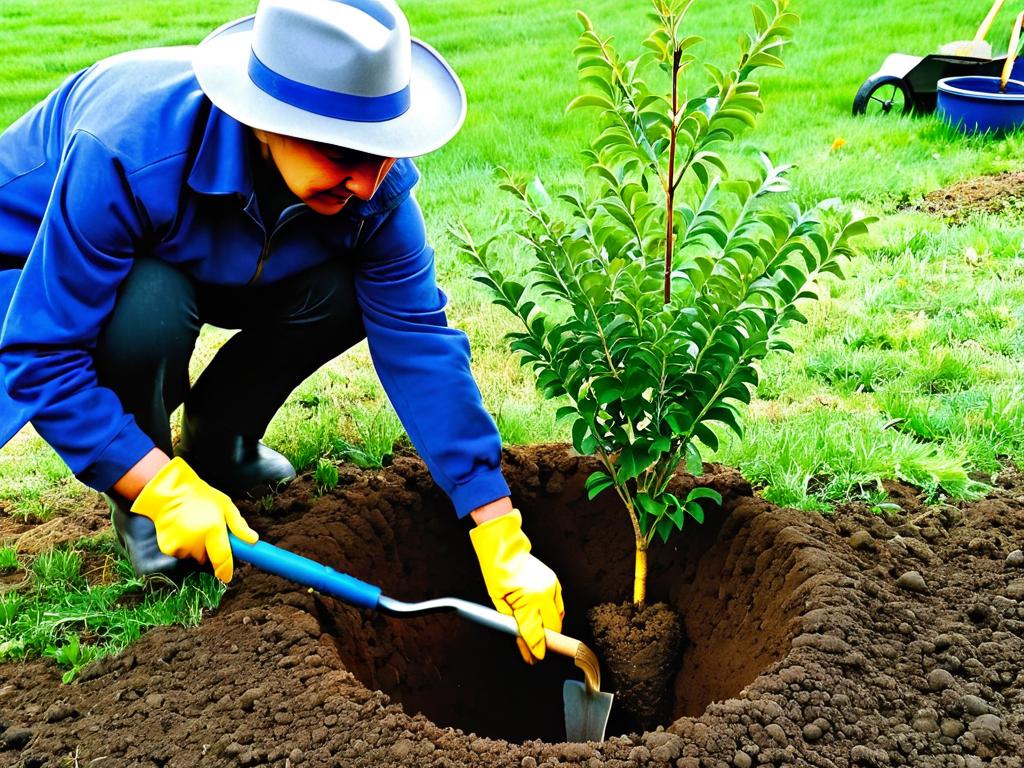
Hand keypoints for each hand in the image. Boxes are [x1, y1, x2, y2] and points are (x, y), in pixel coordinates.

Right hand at [130, 457, 258, 582]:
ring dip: (196, 548)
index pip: (223, 559)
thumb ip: (239, 525)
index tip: (227, 576)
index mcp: (213, 529)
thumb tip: (253, 540)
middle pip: (207, 558)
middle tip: (207, 531)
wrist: (169, 492)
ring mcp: (181, 545)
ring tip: (193, 527)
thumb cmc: (201, 496)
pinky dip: (182, 547)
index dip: (226, 571)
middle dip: (210, 550)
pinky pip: (180, 554)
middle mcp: (197, 540)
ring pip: (194, 556)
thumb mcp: (225, 506)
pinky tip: (181, 531)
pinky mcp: (168, 547)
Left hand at [470, 509, 563, 663]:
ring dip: (549, 627)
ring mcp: (552, 586)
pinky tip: (542, 616)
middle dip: (544, 641)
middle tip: (535, 651)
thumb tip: (524, 643)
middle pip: (551, 628)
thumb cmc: (498, 573)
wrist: (505, 549)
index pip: (535, 633)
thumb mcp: (500, 603)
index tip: (535, 658)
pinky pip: (559, 605)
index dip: (536, 649)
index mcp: (528, 600)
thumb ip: (514, 625)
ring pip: (558, 618)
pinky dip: (552, 614)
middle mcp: (544, 594)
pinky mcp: (555, 582)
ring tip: (536, 632)